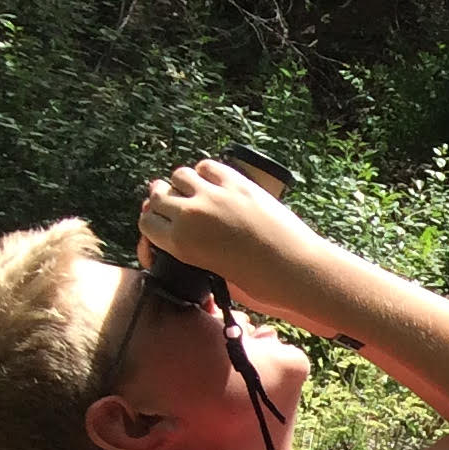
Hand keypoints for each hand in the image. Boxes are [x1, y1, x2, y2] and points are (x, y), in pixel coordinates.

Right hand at [135, 159, 324, 318]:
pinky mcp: (237, 183)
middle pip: (158, 194)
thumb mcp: (216, 275)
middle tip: (180, 206)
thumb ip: (192, 250)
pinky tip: (218, 185)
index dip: (156, 222)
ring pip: (179, 175)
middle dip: (166, 201)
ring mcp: (213, 196)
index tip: (165, 222)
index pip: (147, 221)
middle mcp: (190, 216)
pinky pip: (208, 166)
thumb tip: (178, 228)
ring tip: (201, 195)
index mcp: (180, 244)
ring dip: (186, 184)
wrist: (301, 272)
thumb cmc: (262, 283)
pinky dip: (208, 173)